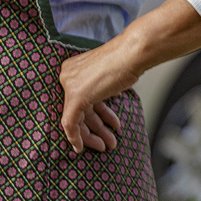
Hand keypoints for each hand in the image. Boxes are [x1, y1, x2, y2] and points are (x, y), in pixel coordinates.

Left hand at [58, 0, 200, 153]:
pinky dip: (76, 137)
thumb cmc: (127, 59)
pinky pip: (70, 124)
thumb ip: (99, 88)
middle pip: (78, 110)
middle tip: (104, 142)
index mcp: (73, 69)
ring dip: (95, 134)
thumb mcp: (109, 75)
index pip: (78, 100)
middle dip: (94, 129)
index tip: (97, 129)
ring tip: (108, 144)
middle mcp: (67, 76)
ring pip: (76, 119)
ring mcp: (70, 86)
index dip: (89, 118)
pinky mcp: (75, 97)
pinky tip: (83, 147)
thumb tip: (103, 104)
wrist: (132, 53)